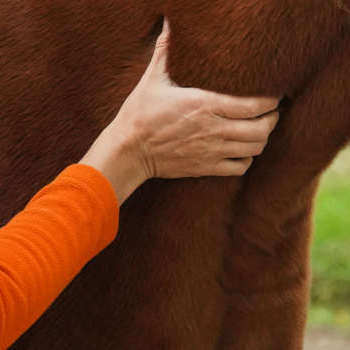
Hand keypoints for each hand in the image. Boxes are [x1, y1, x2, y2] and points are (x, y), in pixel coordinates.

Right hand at [80, 18, 278, 203]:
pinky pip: (240, 167)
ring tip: (259, 130)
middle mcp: (214, 130)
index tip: (273, 95)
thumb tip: (168, 23)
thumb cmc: (140, 114)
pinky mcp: (206, 167)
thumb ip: (165, 51)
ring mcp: (211, 151)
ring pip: (254, 148)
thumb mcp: (152, 79)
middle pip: (262, 129)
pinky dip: (247, 159)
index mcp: (205, 105)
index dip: (271, 100)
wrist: (129, 151)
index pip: (254, 104)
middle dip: (272, 119)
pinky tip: (242, 151)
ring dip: (262, 138)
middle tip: (270, 113)